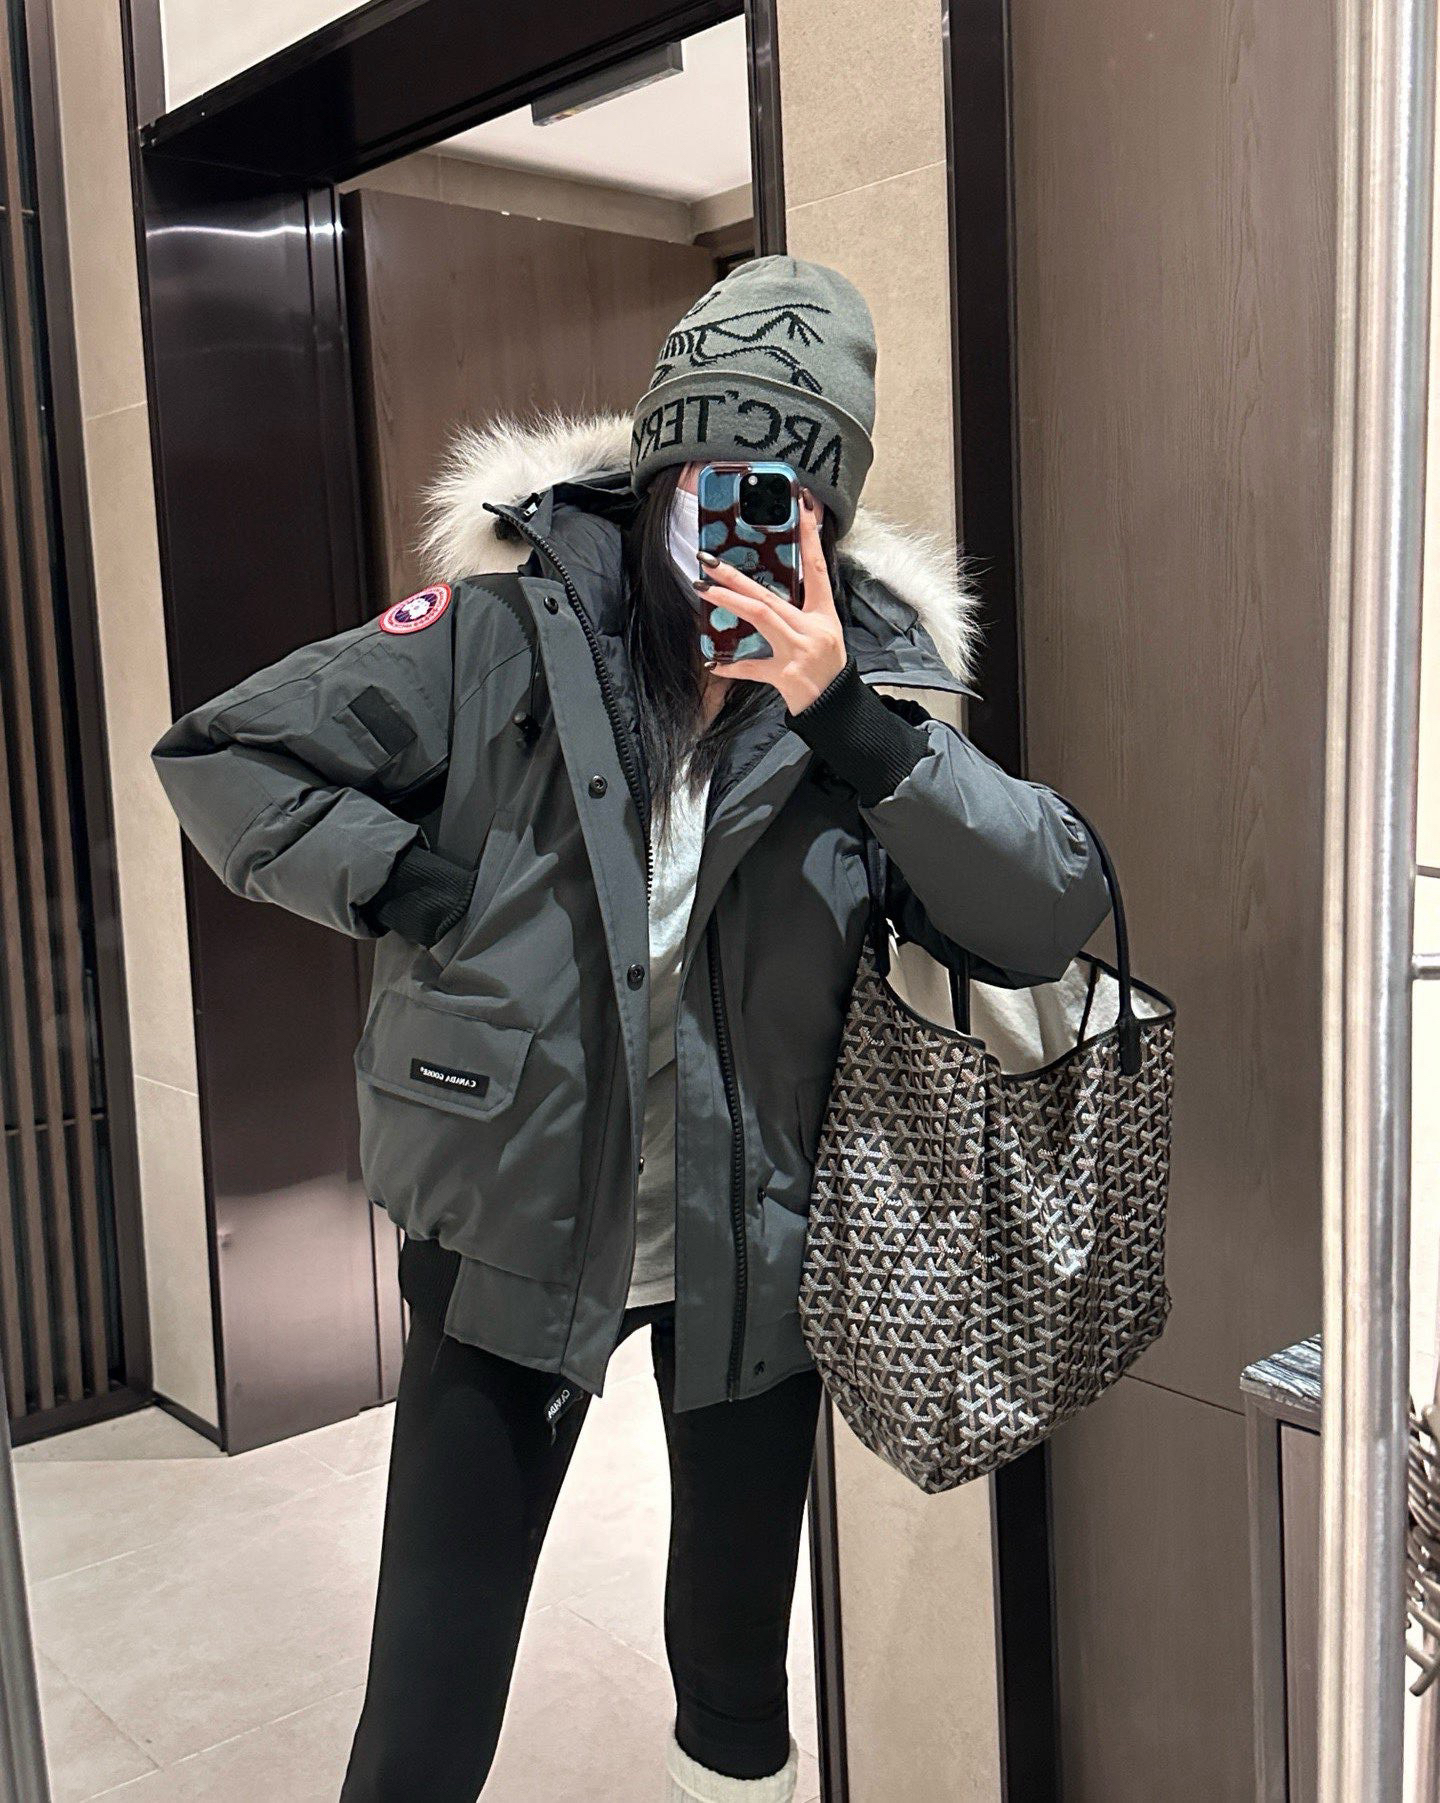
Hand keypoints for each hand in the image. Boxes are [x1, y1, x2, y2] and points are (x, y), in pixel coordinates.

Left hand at [701, 494, 847, 713]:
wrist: (837, 708)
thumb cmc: (828, 670)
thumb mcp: (824, 634)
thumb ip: (800, 612)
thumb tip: (766, 591)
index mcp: (824, 615)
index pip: (816, 567)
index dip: (809, 535)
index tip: (801, 505)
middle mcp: (812, 629)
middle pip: (770, 593)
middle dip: (737, 574)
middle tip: (709, 558)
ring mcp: (798, 652)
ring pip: (760, 617)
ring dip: (729, 601)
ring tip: (703, 588)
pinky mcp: (786, 676)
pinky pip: (752, 667)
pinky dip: (731, 665)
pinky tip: (712, 661)